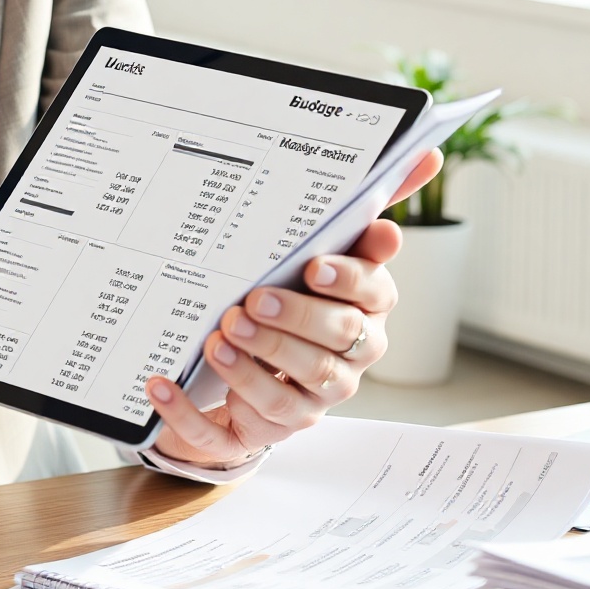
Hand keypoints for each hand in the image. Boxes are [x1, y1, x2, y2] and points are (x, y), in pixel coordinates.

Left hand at [148, 148, 440, 469]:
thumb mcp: (327, 253)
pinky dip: (187, 412)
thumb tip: (429, 156)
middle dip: (294, 324)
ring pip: (287, 397)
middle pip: (333, 349)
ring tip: (220, 337)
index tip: (314, 266)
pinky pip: (221, 431)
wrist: (264, 372)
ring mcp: (302, 403)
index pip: (372, 299)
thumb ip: (365, 214)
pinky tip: (160, 385)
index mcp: (363, 314)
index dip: (348, 283)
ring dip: (252, 369)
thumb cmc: (299, 300)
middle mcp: (342, 363)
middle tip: (252, 301)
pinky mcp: (256, 431)